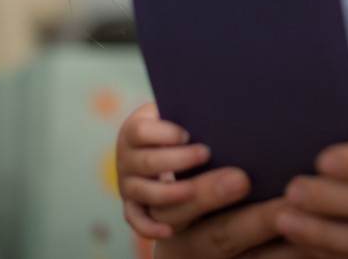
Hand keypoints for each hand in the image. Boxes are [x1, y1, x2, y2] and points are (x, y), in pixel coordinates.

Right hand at [117, 102, 248, 237]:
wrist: (164, 153)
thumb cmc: (182, 130)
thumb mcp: (179, 119)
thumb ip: (190, 116)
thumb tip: (220, 116)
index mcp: (135, 131)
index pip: (140, 130)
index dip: (163, 133)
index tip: (187, 135)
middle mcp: (127, 158)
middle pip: (145, 161)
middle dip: (176, 160)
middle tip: (205, 155)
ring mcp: (128, 184)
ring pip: (143, 191)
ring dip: (167, 192)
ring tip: (192, 191)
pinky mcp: (132, 206)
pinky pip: (137, 219)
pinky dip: (150, 227)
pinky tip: (170, 231)